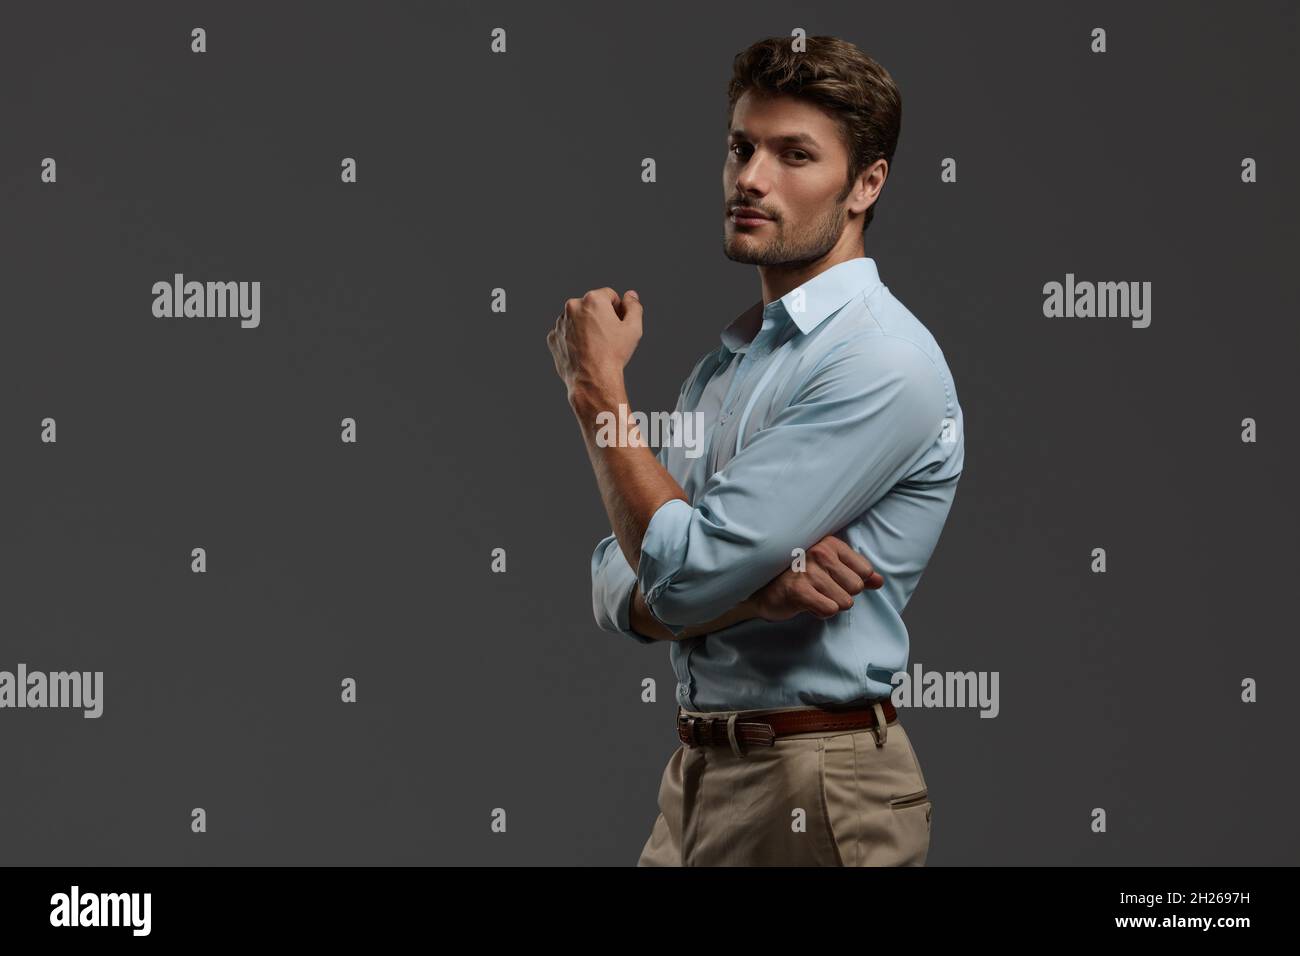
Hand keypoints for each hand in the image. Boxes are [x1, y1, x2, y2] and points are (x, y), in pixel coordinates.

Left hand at [547, 287, 642, 397]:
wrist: (592, 380)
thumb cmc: (614, 354)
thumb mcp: (633, 328)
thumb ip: (634, 306)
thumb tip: (630, 295)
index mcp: (593, 299)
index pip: (609, 295)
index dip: (617, 310)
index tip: (618, 325)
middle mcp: (572, 306)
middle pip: (591, 306)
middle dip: (600, 316)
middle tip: (608, 337)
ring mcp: (560, 322)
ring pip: (577, 319)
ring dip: (585, 326)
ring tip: (595, 346)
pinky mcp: (553, 337)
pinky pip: (566, 333)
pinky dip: (574, 339)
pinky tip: (583, 352)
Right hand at [748, 534, 882, 621]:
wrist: (762, 589)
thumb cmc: (798, 576)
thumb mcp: (830, 568)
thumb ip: (857, 573)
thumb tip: (879, 581)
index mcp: (830, 543)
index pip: (865, 570)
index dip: (852, 582)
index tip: (834, 580)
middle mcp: (819, 552)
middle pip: (856, 587)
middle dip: (841, 594)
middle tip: (820, 590)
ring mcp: (808, 570)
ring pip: (845, 601)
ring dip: (830, 604)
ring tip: (812, 596)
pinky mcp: (798, 590)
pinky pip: (830, 610)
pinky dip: (820, 612)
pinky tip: (807, 604)